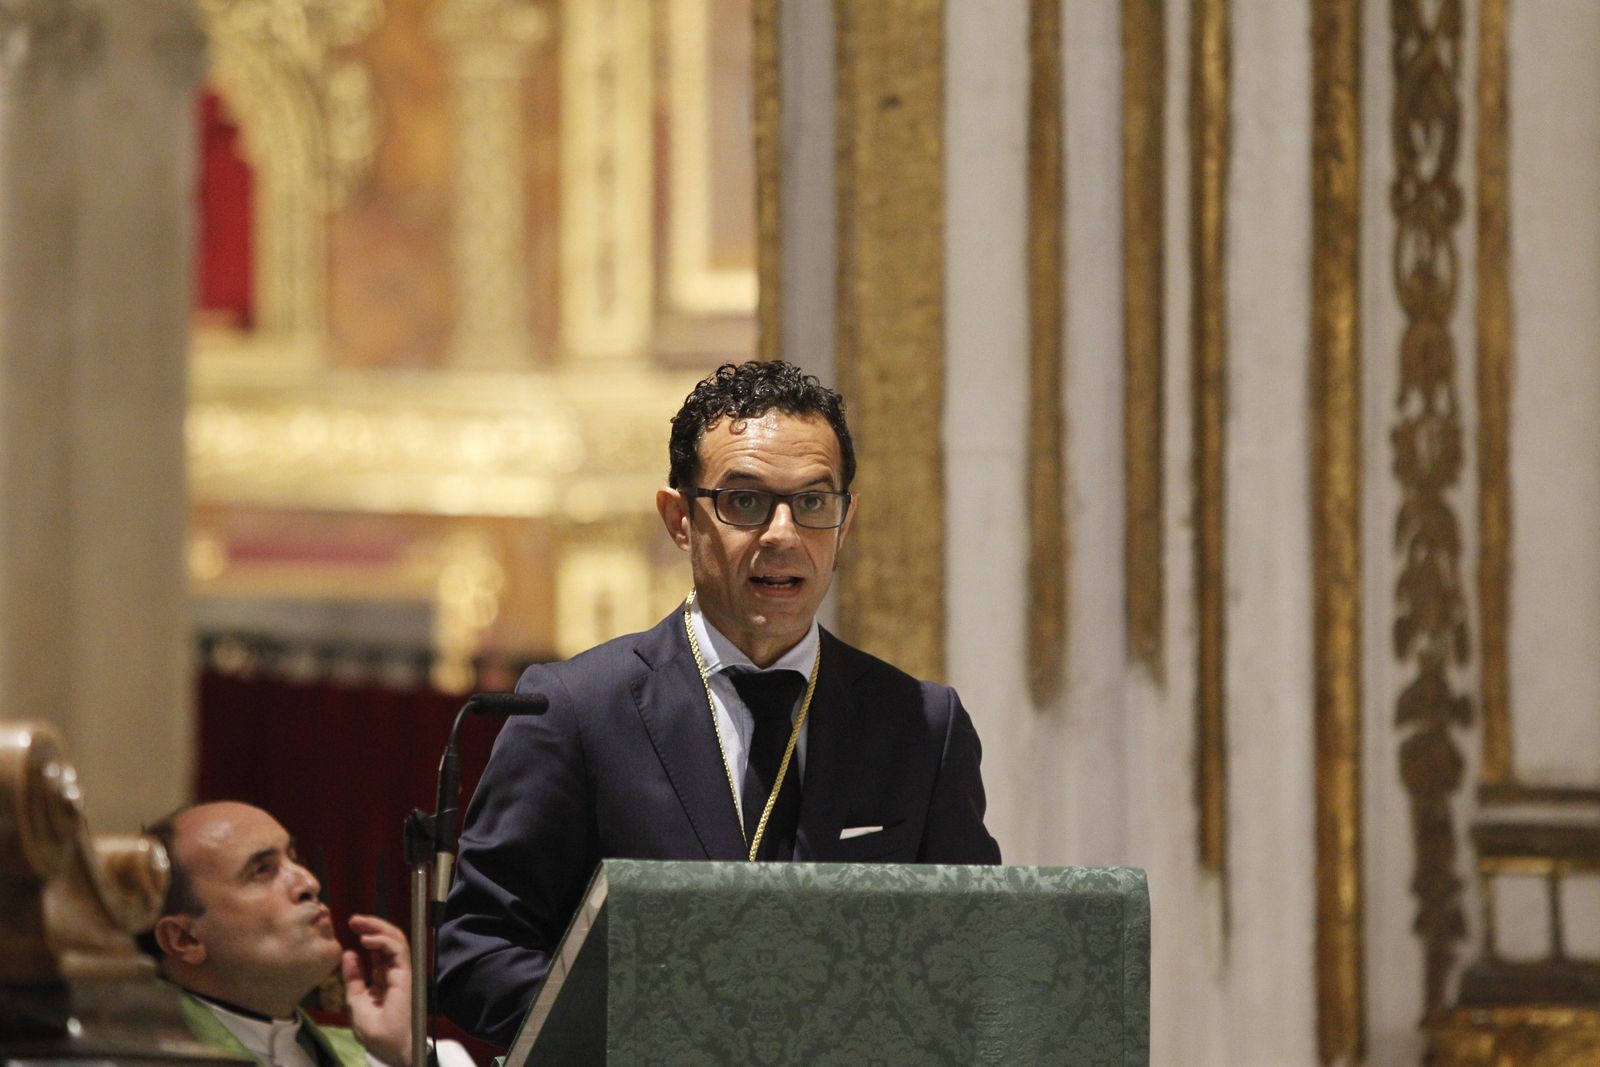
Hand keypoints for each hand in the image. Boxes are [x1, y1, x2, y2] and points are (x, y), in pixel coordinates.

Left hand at [342, 914, 412, 1066]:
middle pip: (387, 941)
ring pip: (395, 939)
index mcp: (383, 980)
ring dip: (377, 928)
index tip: (349, 928)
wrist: (391, 1047)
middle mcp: (394, 973)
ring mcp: (401, 972)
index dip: (366, 937)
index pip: (377, 951)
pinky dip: (383, 940)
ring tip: (359, 923)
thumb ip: (353, 978)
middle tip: (353, 919)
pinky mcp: (405, 974)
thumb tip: (349, 954)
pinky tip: (367, 939)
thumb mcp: (355, 1002)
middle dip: (371, 927)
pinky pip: (398, 949)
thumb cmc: (376, 1032)